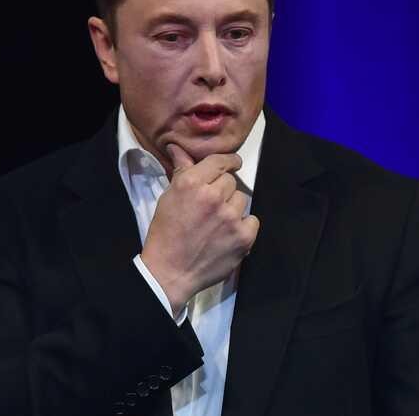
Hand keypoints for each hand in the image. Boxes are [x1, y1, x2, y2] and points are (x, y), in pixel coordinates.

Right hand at [140, 143, 259, 315]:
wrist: (170, 272)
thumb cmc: (166, 233)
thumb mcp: (169, 197)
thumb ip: (182, 171)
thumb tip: (178, 147)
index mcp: (192, 183)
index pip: (219, 161)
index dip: (228, 162)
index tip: (233, 164)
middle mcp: (213, 196)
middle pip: (231, 181)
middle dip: (223, 191)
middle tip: (211, 206)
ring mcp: (230, 217)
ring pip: (242, 199)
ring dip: (233, 208)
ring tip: (218, 222)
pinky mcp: (243, 236)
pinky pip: (253, 219)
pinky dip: (243, 226)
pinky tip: (229, 234)